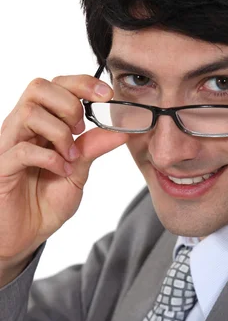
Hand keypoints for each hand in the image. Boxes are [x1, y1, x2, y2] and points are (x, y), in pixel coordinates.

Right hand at [0, 74, 129, 266]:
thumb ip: (93, 148)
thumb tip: (122, 128)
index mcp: (40, 125)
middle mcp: (21, 129)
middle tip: (80, 130)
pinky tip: (61, 171)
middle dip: (69, 104)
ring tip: (70, 156)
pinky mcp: (2, 168)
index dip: (82, 83)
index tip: (106, 95)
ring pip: (29, 112)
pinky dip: (49, 158)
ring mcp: (9, 146)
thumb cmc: (44, 203)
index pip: (56, 86)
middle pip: (39, 88)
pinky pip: (23, 150)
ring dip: (59, 132)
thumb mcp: (78, 172)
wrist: (25, 237)